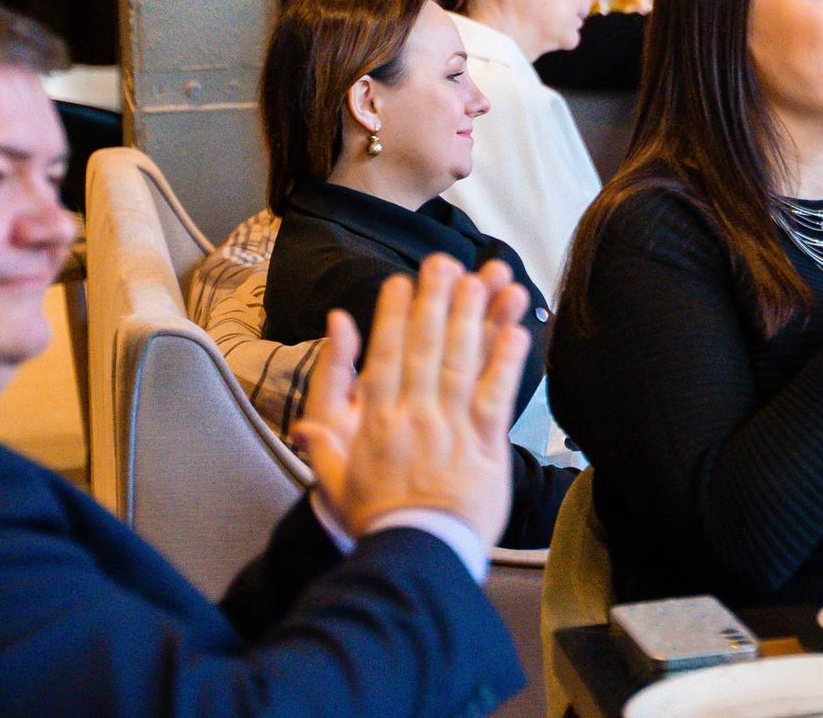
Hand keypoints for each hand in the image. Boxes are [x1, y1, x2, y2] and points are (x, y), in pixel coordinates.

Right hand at [293, 254, 531, 549]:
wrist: (414, 560)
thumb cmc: (376, 524)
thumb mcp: (335, 485)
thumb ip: (321, 446)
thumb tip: (305, 417)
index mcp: (378, 424)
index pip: (386, 359)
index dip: (395, 317)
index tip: (401, 282)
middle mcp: (415, 419)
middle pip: (426, 350)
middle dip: (435, 301)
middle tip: (443, 262)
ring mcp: (451, 431)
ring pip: (462, 364)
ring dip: (472, 318)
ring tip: (481, 280)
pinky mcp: (485, 448)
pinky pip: (496, 398)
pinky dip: (506, 363)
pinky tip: (516, 331)